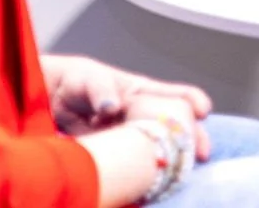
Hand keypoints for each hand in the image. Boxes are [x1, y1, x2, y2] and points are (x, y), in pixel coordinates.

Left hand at [43, 54, 211, 154]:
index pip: (178, 94)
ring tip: (183, 170)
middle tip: (201, 153)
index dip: (194, 101)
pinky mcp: (119, 152)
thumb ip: (102, 91)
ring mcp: (133, 134)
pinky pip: (138, 162)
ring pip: (161, 146)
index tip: (203, 111)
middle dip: (193, 138)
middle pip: (177, 125)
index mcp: (145, 92)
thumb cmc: (79, 81)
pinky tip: (154, 178)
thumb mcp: (91, 80)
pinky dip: (149, 170)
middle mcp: (144, 114)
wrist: (55, 101)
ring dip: (175, 157)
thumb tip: (112, 106)